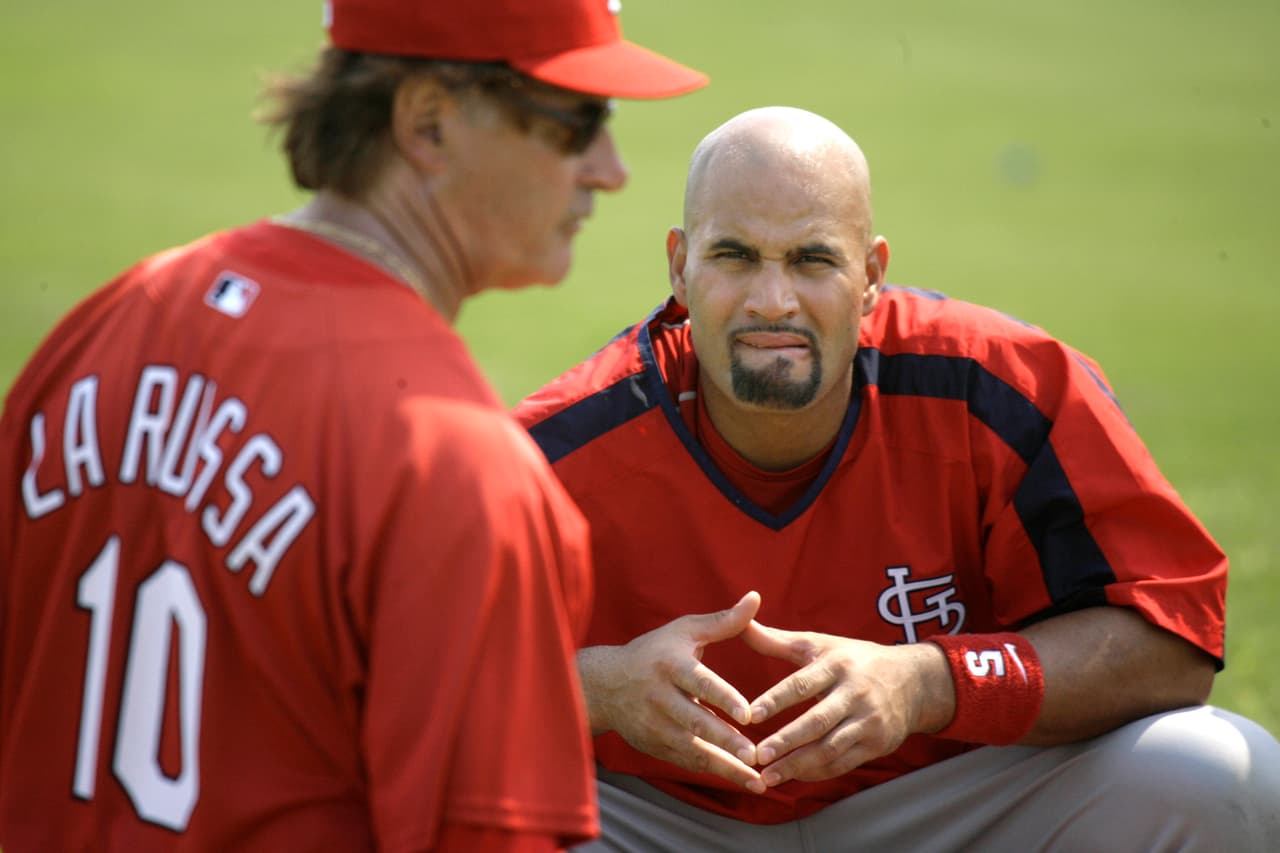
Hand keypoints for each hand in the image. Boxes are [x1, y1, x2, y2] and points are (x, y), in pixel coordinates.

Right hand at [578, 591, 766, 792]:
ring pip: (693, 749)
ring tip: (757, 780)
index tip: (747, 714)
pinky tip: (741, 779)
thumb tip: (756, 598)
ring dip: (725, 766)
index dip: (723, 698)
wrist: (604, 685)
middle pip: (695, 722)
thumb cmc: (654, 652)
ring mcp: (655, 726)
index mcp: (670, 665)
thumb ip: (723, 621)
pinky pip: (686, 762)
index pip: (699, 683)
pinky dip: (713, 772)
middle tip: (755, 755)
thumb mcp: (684, 631)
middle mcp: (660, 698)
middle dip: (724, 741)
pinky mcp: (654, 746)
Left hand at [742, 621, 953, 786]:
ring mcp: (868, 720)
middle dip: (787, 740)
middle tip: (757, 755)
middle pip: (817, 721)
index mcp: (837, 665)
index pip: (803, 684)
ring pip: (830, 747)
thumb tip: (741, 622)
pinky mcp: (876, 744)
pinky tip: (793, 777)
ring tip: (768, 775)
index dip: (776, 699)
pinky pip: (843, 763)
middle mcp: (854, 692)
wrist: (913, 681)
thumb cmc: (854, 660)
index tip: (751, 714)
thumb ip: (777, 641)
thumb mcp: (820, 644)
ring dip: (798, 764)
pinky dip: (817, 773)